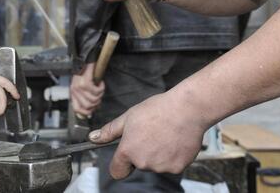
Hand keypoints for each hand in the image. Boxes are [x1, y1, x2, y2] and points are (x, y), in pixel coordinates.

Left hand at [70, 63, 104, 116]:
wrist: (85, 58)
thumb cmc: (84, 71)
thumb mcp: (81, 87)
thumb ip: (84, 98)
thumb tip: (90, 112)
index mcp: (73, 93)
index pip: (77, 109)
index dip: (86, 112)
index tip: (93, 110)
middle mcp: (74, 90)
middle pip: (88, 106)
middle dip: (97, 102)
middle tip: (99, 94)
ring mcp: (79, 87)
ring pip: (94, 99)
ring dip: (100, 94)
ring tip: (100, 87)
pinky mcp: (85, 82)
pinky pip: (96, 91)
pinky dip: (101, 88)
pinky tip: (100, 82)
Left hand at [88, 91, 206, 178]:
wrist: (187, 109)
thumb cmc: (158, 110)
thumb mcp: (128, 117)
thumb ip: (110, 131)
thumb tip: (93, 138)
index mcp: (128, 151)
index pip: (117, 171)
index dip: (120, 163)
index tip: (125, 156)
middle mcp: (143, 162)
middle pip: (139, 165)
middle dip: (143, 153)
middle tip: (152, 134)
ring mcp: (160, 167)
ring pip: (155, 165)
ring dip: (158, 155)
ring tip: (165, 135)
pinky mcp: (177, 168)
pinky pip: (171, 165)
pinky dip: (173, 156)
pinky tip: (175, 140)